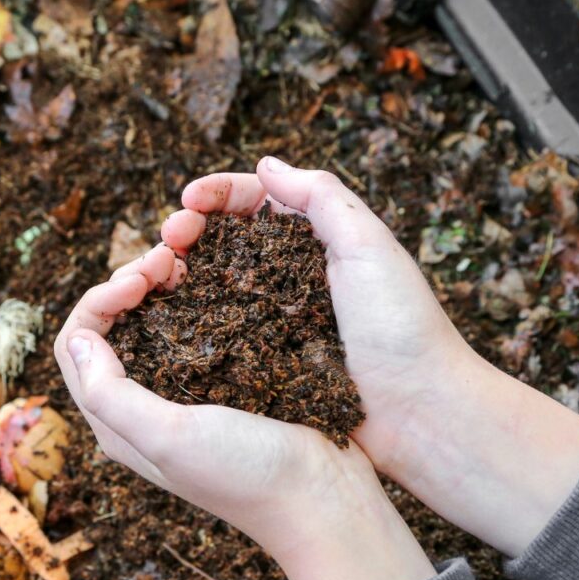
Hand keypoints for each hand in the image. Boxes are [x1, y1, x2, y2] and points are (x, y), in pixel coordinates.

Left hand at [53, 245, 435, 579]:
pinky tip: (216, 279)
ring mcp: (185, 391)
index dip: (99, 300)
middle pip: (110, 326)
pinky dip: (195, 296)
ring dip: (159, 285)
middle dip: (128, 283)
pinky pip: (195, 326)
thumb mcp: (169, 437)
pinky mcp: (225, 379)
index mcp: (117, 423)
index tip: (139, 280)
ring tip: (186, 261)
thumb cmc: (246, 474)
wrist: (324, 498)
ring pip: (151, 321)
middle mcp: (143, 405)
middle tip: (167, 258)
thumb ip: (111, 394)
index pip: (77, 345)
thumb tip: (77, 338)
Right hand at [162, 157, 578, 555]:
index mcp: (318, 241)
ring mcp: (273, 320)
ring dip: (180, 270)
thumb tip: (266, 165)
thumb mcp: (369, 246)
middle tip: (168, 237)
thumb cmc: (402, 328)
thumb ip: (322, 197)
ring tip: (158, 272)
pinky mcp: (263, 362)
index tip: (188, 199)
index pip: (256, 202)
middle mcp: (290, 276)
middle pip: (225, 239)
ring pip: (213, 283)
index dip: (218, 194)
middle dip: (190, 228)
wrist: (420, 414)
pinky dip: (188, 318)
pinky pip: (218, 333)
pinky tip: (168, 315)